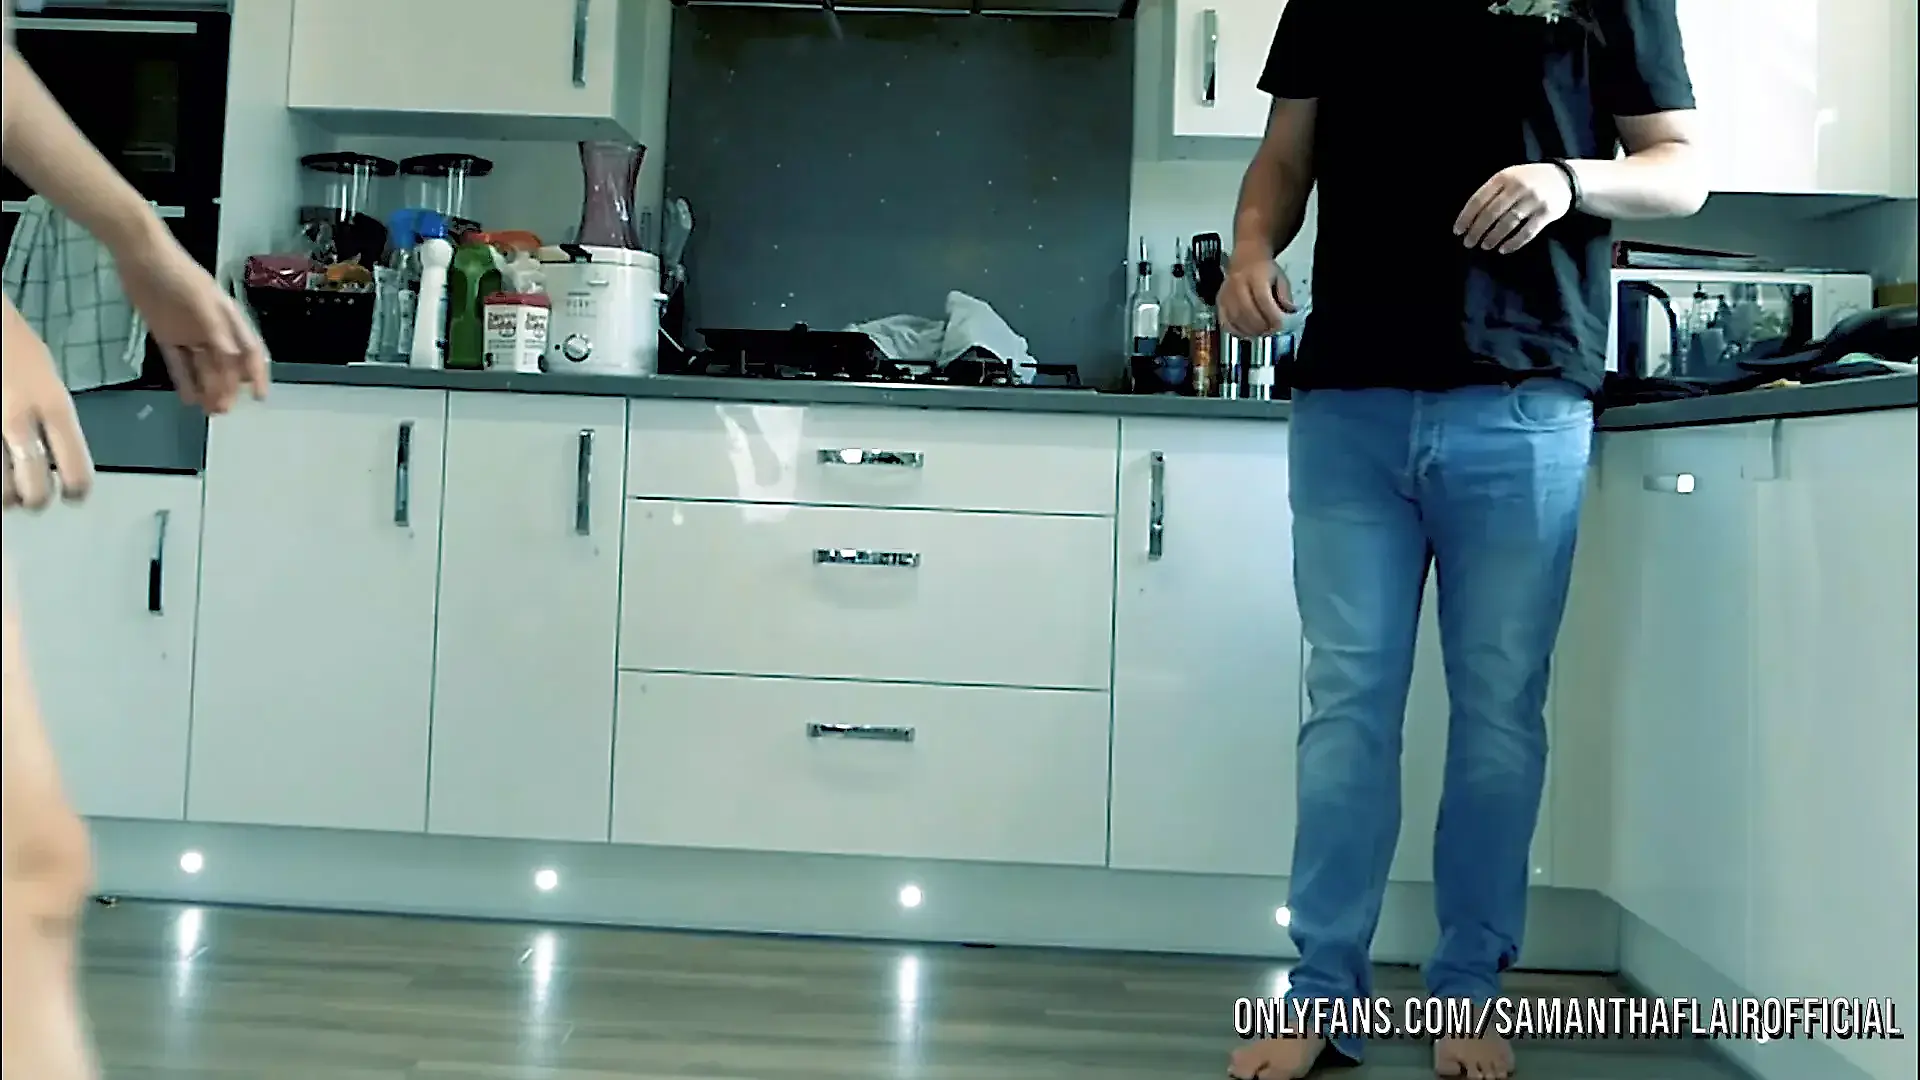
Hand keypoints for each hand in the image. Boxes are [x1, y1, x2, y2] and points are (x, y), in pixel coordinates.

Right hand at [2, 303, 92, 510]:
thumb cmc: (14, 346)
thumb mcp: (48, 380)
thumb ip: (54, 419)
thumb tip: (58, 458)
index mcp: (53, 406)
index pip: (76, 469)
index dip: (77, 491)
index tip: (73, 495)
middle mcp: (19, 421)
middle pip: (34, 488)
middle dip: (36, 500)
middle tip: (33, 498)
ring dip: (5, 497)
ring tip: (7, 492)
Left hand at [113, 228, 267, 414]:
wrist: (140, 257)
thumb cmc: (177, 275)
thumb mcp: (201, 302)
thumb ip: (217, 331)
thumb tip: (233, 361)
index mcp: (228, 319)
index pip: (249, 350)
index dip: (257, 373)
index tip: (258, 396)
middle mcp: (213, 329)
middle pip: (226, 364)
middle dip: (227, 388)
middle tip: (222, 410)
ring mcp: (189, 332)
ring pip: (204, 367)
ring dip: (208, 388)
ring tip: (208, 410)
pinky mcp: (167, 334)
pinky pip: (179, 362)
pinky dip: (184, 380)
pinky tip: (188, 398)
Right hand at [1219, 252, 1296, 338]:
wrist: (1246, 257)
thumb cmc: (1264, 269)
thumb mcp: (1280, 277)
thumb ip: (1285, 295)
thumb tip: (1288, 311)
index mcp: (1255, 274)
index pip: (1263, 298)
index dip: (1272, 315)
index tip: (1280, 325)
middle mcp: (1237, 283)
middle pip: (1248, 310)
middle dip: (1261, 325)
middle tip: (1271, 331)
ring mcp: (1226, 294)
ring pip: (1236, 318)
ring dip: (1250, 330)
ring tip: (1262, 332)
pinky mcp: (1220, 302)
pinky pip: (1225, 322)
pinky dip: (1236, 331)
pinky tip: (1247, 333)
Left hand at [1453, 163, 1575, 253]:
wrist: (1564, 178)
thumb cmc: (1529, 180)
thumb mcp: (1510, 176)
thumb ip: (1492, 192)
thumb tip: (1470, 217)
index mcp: (1504, 177)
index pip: (1479, 199)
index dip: (1466, 217)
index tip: (1458, 231)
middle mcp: (1518, 186)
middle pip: (1491, 213)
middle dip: (1477, 230)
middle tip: (1468, 243)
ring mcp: (1533, 199)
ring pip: (1508, 222)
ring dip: (1493, 237)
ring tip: (1485, 246)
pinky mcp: (1547, 212)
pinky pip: (1527, 231)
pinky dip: (1514, 242)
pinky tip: (1504, 249)